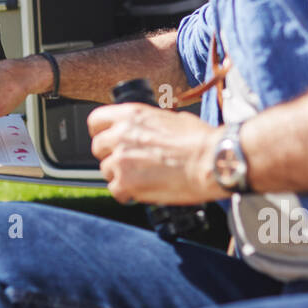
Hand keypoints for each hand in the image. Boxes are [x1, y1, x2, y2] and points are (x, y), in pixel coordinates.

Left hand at [87, 103, 224, 205]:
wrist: (211, 161)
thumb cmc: (199, 140)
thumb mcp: (170, 117)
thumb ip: (148, 124)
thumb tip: (146, 129)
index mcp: (131, 115)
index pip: (96, 121)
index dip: (101, 132)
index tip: (108, 139)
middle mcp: (120, 135)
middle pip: (98, 147)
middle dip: (111, 155)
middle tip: (129, 162)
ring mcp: (121, 160)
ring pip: (105, 170)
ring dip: (120, 175)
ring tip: (141, 177)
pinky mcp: (126, 183)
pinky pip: (115, 190)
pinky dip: (127, 193)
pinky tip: (142, 190)